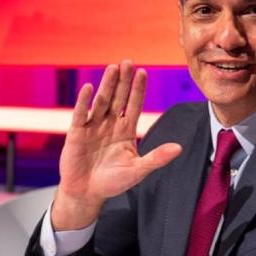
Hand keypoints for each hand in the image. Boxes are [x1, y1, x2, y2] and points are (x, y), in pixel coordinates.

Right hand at [52, 61, 181, 229]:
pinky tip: (88, 88)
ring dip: (107, 86)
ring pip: (101, 102)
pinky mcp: (76, 133)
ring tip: (112, 68)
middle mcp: (109, 125)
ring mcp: (92, 127)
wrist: (87, 193)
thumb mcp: (138, 170)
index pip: (133, 105)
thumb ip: (156, 158)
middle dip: (123, 81)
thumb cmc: (113, 182)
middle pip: (118, 98)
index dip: (138, 90)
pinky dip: (83, 102)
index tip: (143, 73)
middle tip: (127, 62)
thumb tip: (179, 148)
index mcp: (125, 131)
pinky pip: (80, 114)